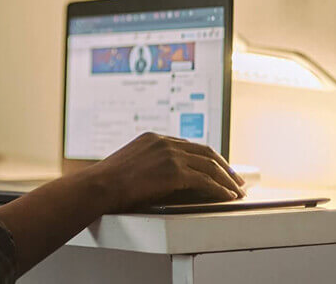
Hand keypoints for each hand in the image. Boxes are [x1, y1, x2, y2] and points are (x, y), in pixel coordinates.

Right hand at [81, 132, 244, 212]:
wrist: (99, 186)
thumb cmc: (108, 183)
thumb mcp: (131, 165)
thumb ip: (150, 165)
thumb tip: (165, 180)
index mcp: (154, 138)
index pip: (189, 145)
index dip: (207, 158)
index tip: (217, 168)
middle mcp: (164, 142)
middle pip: (205, 152)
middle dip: (224, 167)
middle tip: (235, 179)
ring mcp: (170, 155)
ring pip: (210, 165)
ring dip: (226, 180)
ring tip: (236, 191)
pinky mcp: (174, 171)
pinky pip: (206, 180)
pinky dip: (220, 189)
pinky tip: (226, 197)